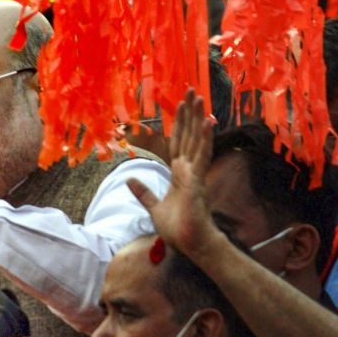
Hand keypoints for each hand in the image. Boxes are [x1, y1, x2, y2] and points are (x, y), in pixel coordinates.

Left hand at [126, 89, 222, 257]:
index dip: (180, 124)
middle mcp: (189, 170)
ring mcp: (195, 174)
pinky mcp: (197, 181)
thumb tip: (129, 179)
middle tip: (192, 91)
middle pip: (189, 135)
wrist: (190, 245)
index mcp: (179, 174)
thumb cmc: (177, 229)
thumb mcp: (153, 207)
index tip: (181, 105)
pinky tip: (208, 122)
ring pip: (196, 140)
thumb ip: (143, 192)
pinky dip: (204, 138)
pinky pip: (201, 156)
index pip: (178, 143)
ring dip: (198, 119)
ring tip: (200, 98)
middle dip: (190, 114)